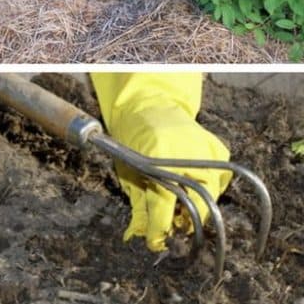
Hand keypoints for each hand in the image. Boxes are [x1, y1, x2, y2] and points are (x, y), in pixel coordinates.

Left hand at [90, 73, 231, 251]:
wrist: (149, 106)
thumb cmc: (134, 140)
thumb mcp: (128, 173)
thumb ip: (139, 204)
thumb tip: (141, 235)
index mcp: (159, 159)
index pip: (164, 205)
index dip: (159, 229)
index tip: (156, 242)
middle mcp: (189, 154)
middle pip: (197, 204)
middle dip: (184, 222)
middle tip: (171, 225)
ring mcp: (208, 150)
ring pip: (211, 196)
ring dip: (195, 206)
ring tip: (178, 203)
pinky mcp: (220, 149)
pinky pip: (219, 181)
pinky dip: (205, 189)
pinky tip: (189, 183)